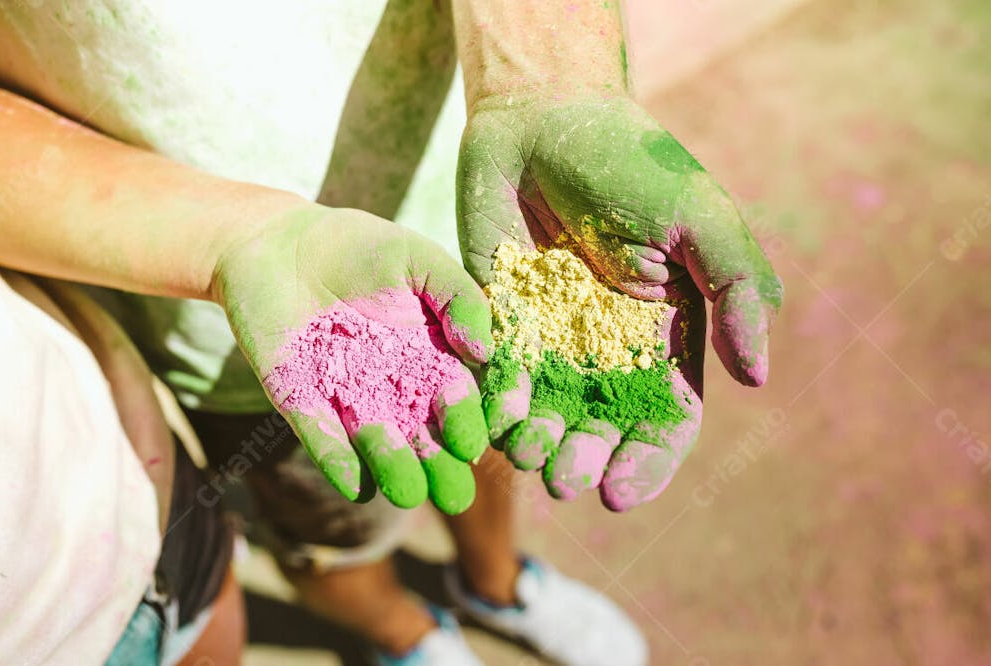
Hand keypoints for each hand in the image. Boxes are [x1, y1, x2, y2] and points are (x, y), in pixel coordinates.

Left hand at [213, 205, 493, 513]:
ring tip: (409, 494)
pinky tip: (355, 484)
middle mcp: (393, 385)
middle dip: (439, 466)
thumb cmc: (358, 246)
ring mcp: (347, 397)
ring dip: (393, 468)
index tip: (472, 444)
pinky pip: (322, 436)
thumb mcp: (419, 260)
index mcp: (429, 355)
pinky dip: (338, 460)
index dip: (465, 422)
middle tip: (455, 499)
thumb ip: (457, 297)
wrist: (279, 243)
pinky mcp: (300, 401)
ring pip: (377, 442)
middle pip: (422, 434)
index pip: (454, 398)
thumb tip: (484, 350)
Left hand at [458, 95, 781, 510]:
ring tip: (527, 453)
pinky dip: (497, 403)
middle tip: (566, 478)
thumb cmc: (631, 162)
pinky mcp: (501, 321)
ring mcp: (552, 338)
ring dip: (540, 444)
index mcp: (665, 334)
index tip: (621, 493)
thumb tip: (757, 378)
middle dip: (587, 460)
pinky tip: (493, 416)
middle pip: (604, 427)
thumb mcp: (700, 218)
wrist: (543, 120)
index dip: (649, 461)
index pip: (665, 417)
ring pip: (549, 413)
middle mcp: (609, 348)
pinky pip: (499, 376)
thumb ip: (737, 290)